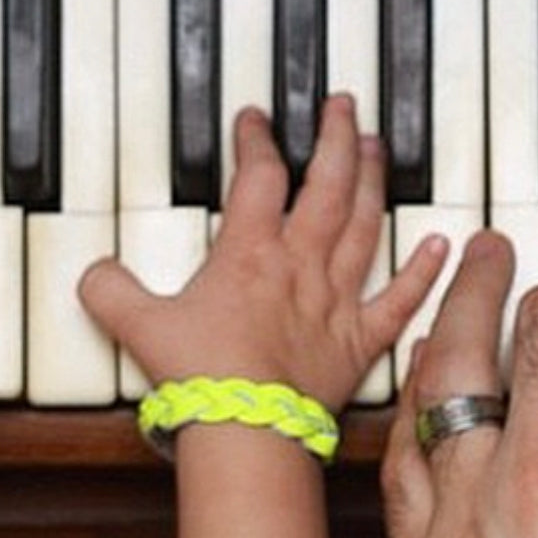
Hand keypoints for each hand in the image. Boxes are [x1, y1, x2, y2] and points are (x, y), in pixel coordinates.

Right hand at [79, 96, 447, 413]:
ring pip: (364, 227)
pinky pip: (401, 300)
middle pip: (328, 184)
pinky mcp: (360, 342)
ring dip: (374, 183)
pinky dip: (424, 272)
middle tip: (345, 108)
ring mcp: (335, 302)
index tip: (257, 122)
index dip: (257, 141)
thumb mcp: (137, 326)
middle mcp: (300, 267)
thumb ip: (111, 291)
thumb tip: (96, 275)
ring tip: (378, 150)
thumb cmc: (202, 381)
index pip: (258, 176)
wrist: (247, 429)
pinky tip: (442, 245)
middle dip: (337, 138)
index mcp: (248, 253)